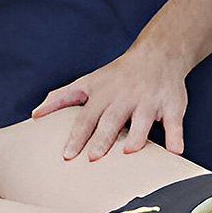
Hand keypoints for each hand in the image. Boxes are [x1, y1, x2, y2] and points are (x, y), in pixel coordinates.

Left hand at [31, 44, 188, 161]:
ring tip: (128, 152)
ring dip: (136, 137)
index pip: (85, 118)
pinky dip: (175, 137)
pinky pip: (174, 124)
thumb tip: (35, 114)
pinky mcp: (172, 106)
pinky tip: (175, 152)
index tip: (67, 155)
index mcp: (102, 95)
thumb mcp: (87, 82)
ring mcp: (148, 102)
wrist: (157, 54)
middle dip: (102, 139)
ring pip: (142, 122)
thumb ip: (61, 98)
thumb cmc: (117, 74)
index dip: (76, 137)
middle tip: (93, 158)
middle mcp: (124, 98)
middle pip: (111, 121)